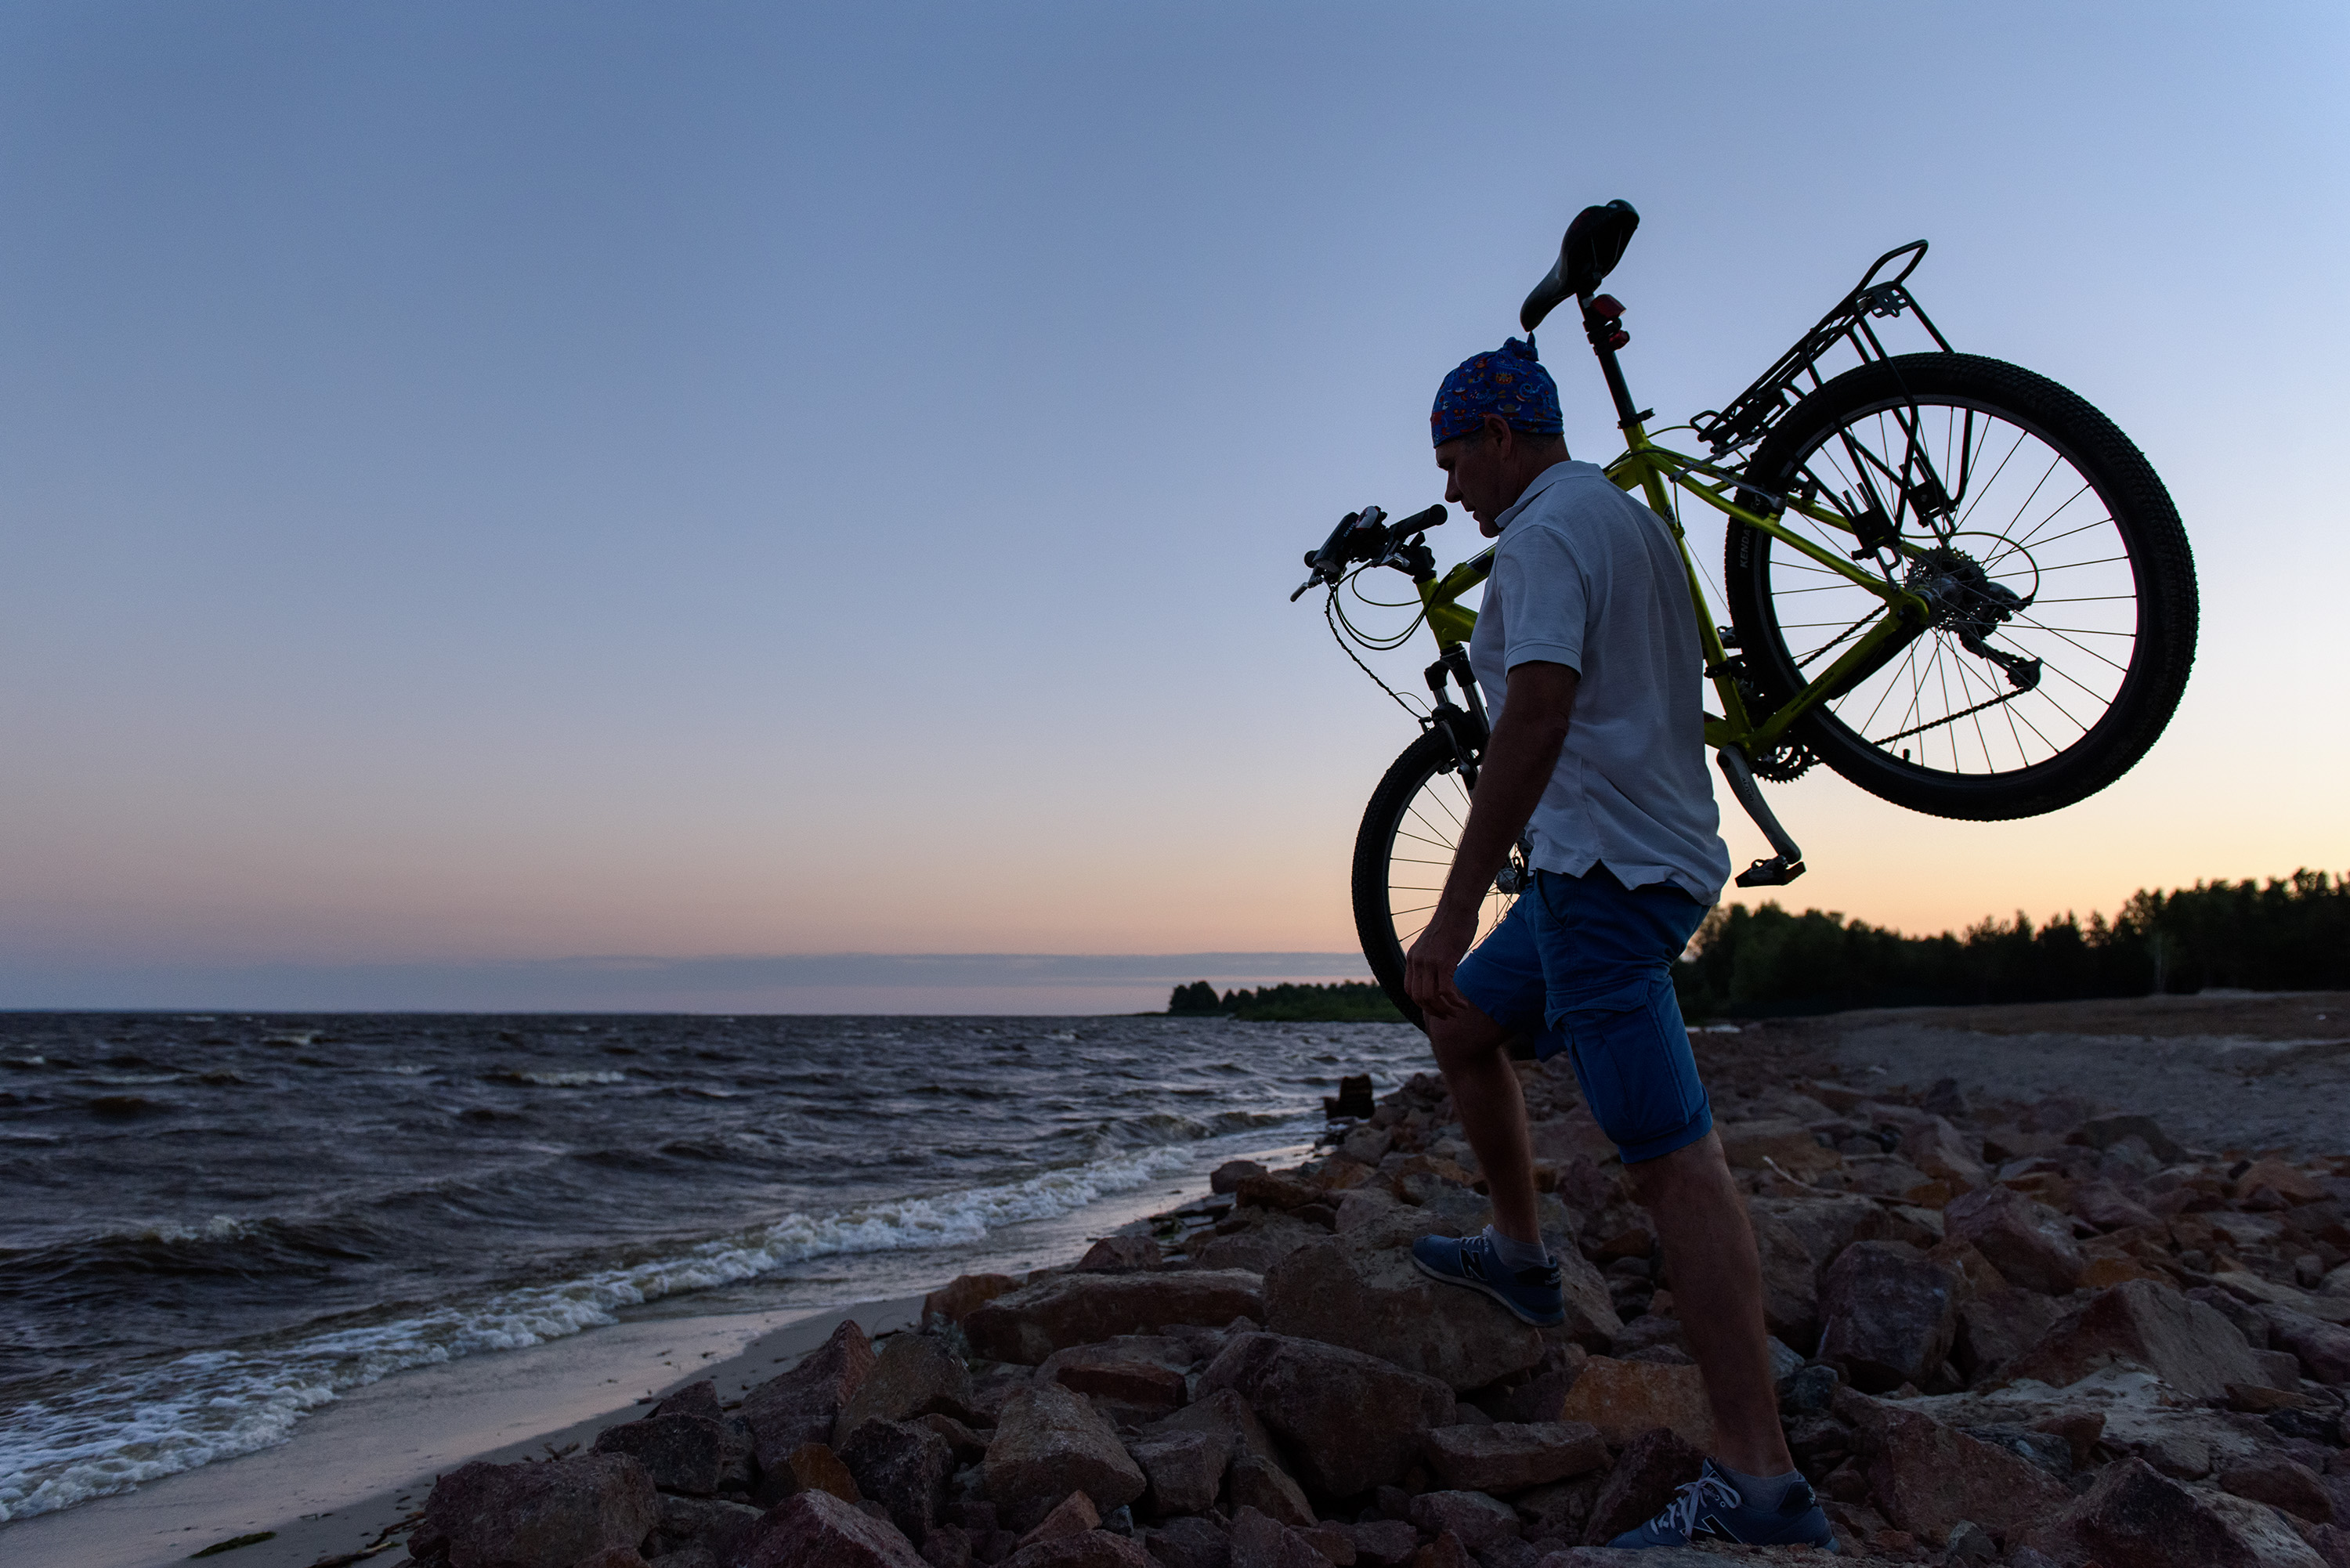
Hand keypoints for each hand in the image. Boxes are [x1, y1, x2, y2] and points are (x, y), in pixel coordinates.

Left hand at [1405, 900, 1479, 1020]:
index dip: (1421, 1004)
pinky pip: (1445, 991)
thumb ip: (1430, 958)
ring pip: (1431, 998)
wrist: (1457, 908)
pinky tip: (1463, 1003)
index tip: (1436, 1009)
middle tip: (1449, 1016)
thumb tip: (1435, 971)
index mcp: (1412, 958)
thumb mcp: (1433, 944)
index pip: (1409, 990)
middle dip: (1434, 1011)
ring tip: (1458, 1012)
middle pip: (1419, 998)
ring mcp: (1429, 962)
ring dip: (1445, 1010)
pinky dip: (1454, 1001)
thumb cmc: (1450, 925)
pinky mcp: (1444, 961)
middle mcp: (1417, 961)